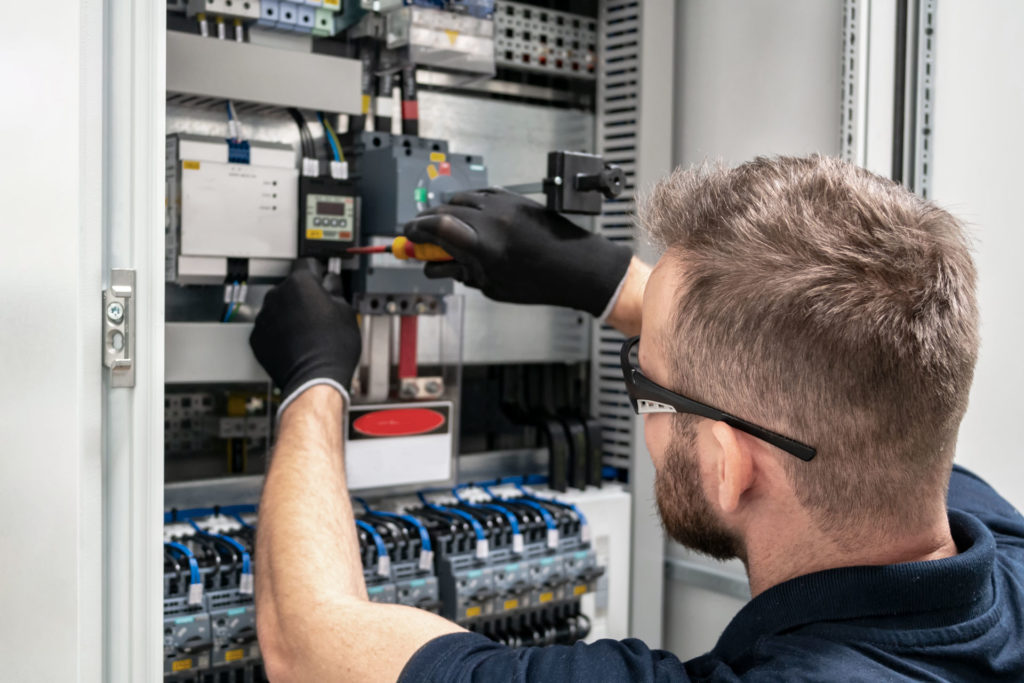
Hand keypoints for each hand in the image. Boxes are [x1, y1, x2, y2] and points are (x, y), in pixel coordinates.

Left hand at [250, 259, 361, 417]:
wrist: (314, 379)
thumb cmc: (332, 348)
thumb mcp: (346, 311)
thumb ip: (335, 289)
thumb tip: (331, 283)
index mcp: (300, 283)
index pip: (308, 263)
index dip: (319, 272)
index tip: (323, 280)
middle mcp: (277, 295)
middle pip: (291, 287)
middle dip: (304, 296)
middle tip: (321, 313)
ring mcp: (264, 317)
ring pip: (279, 307)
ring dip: (290, 314)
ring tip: (308, 332)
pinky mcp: (257, 338)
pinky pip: (269, 328)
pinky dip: (279, 333)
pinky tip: (296, 343)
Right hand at [403, 188, 632, 316]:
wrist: (578, 266)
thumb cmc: (541, 282)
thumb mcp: (493, 286)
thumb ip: (461, 272)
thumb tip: (437, 265)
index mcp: (485, 247)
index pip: (437, 228)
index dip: (416, 231)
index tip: (408, 238)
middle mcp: (493, 220)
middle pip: (443, 211)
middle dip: (425, 223)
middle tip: (417, 236)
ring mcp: (504, 205)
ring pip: (460, 199)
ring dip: (444, 211)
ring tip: (441, 227)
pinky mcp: (514, 198)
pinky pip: (480, 194)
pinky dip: (467, 203)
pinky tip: (466, 215)